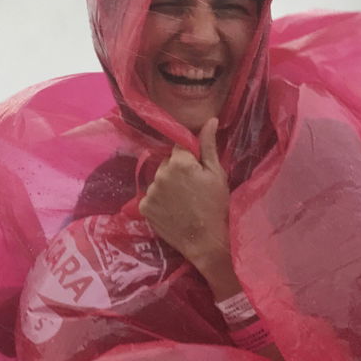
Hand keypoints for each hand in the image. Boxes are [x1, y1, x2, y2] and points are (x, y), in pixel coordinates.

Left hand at [139, 118, 240, 293]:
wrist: (207, 241)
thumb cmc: (217, 206)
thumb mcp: (217, 174)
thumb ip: (208, 145)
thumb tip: (209, 120)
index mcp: (179, 162)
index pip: (179, 146)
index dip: (189, 156)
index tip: (197, 169)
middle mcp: (160, 173)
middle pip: (167, 162)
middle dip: (177, 170)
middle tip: (192, 188)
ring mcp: (150, 191)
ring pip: (158, 179)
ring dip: (167, 185)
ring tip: (183, 201)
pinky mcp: (144, 207)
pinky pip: (151, 196)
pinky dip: (159, 200)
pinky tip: (173, 210)